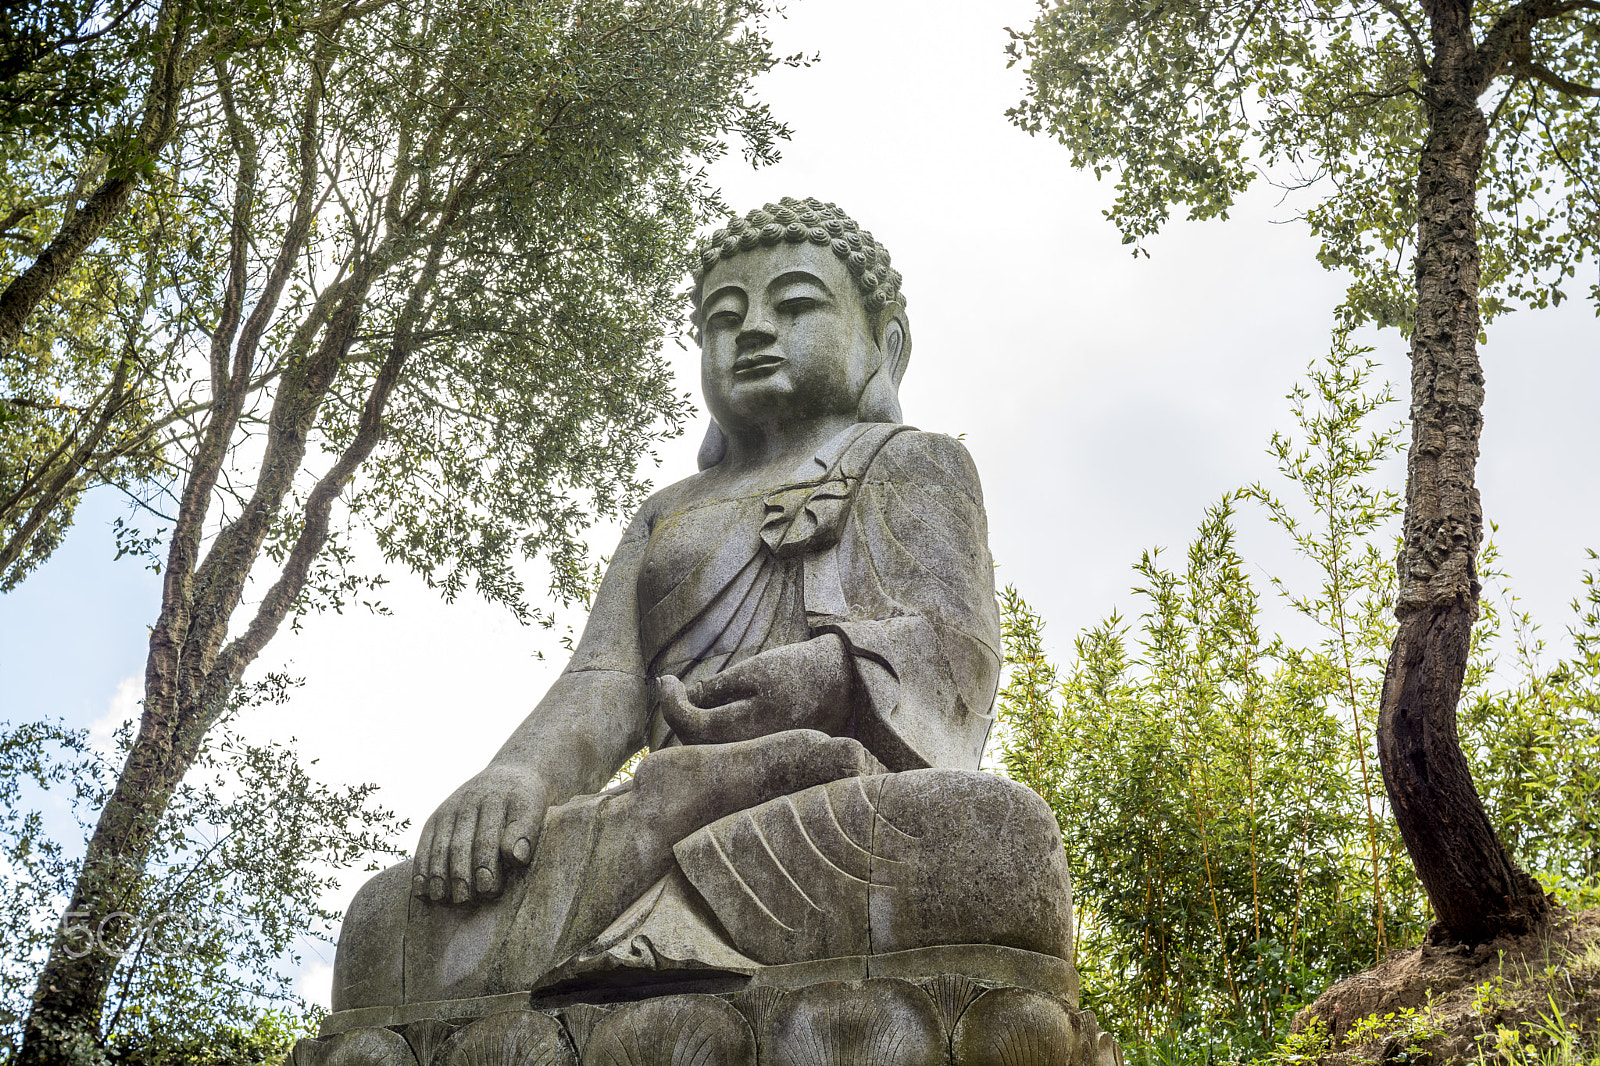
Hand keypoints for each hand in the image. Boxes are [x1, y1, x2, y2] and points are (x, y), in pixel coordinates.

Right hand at [412, 763, 547, 904]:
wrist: (509, 776)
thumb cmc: (526, 802)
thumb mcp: (534, 810)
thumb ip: (526, 833)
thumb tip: (514, 857)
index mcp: (495, 801)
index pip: (487, 839)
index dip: (486, 866)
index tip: (488, 890)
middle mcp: (468, 802)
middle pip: (459, 845)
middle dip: (460, 876)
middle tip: (464, 900)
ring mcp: (449, 809)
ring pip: (439, 846)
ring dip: (438, 875)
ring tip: (443, 899)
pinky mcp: (436, 818)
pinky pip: (424, 845)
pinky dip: (421, 868)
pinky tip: (422, 890)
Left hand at [657, 634, 852, 744]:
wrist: (844, 683)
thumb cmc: (798, 670)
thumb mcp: (754, 670)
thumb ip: (715, 688)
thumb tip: (679, 697)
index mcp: (747, 725)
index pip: (690, 723)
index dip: (670, 702)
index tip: (665, 679)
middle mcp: (750, 749)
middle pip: (694, 742)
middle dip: (679, 715)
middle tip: (673, 687)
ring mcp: (758, 756)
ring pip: (709, 749)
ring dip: (693, 725)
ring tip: (691, 697)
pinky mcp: (765, 756)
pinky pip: (727, 750)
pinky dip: (712, 732)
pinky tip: (714, 710)